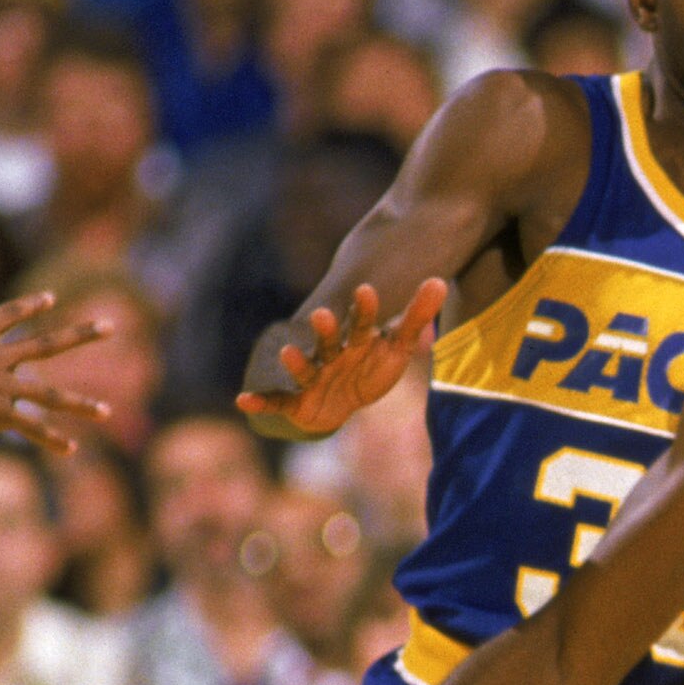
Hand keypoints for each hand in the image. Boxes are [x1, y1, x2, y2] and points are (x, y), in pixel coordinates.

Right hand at [0, 289, 115, 450]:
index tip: (51, 299)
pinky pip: (31, 428)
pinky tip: (70, 450)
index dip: (30, 306)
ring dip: (80, 404)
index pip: (9, 315)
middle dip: (82, 334)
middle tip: (111, 326)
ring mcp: (1, 385)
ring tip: (107, 412)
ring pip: (50, 394)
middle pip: (47, 344)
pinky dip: (51, 440)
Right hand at [241, 282, 446, 440]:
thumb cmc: (369, 370)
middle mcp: (330, 355)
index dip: (364, 310)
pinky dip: (260, 402)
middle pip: (329, 342)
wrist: (341, 403)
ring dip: (296, 362)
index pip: (362, 323)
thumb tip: (440, 281)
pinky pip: (277, 402)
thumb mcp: (398, 348)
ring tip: (287, 352)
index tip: (366, 290)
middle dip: (325, 331)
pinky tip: (243, 400)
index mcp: (356, 341)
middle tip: (322, 315)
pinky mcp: (295, 402)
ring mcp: (312, 377)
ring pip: (304, 369)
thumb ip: (416, 317)